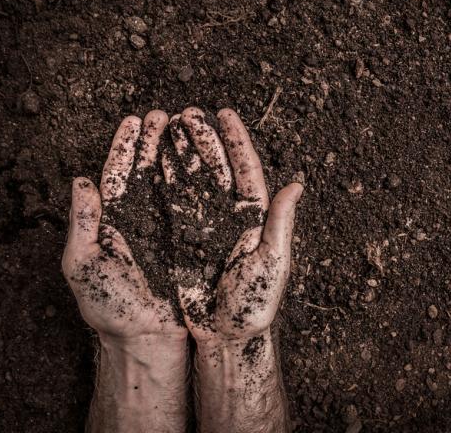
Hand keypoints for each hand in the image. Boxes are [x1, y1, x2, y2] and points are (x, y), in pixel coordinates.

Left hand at [62, 112, 187, 432]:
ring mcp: (173, 226)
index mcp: (117, 219)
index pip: (120, 173)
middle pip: (153, 168)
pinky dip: (207, 180)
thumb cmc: (111, 308)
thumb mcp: (83, 264)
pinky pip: (204, 203)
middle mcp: (147, 218)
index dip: (125, 146)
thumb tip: (80, 181)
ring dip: (183, 150)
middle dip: (158, 139)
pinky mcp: (198, 238)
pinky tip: (209, 158)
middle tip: (165, 113)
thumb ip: (81, 222)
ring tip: (188, 122)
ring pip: (180, 179)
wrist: (149, 337)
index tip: (132, 120)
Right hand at [165, 107, 301, 432]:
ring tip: (167, 127)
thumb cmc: (256, 303)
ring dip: (181, 154)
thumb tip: (297, 185)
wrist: (226, 336)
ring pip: (191, 182)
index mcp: (255, 217)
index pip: (246, 169)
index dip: (236, 141)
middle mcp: (230, 217)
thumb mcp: (273, 262)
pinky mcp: (183, 241)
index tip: (225, 114)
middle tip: (188, 113)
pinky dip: (162, 184)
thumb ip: (281, 223)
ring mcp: (205, 227)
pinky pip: (171, 206)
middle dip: (203, 139)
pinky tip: (153, 164)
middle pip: (215, 168)